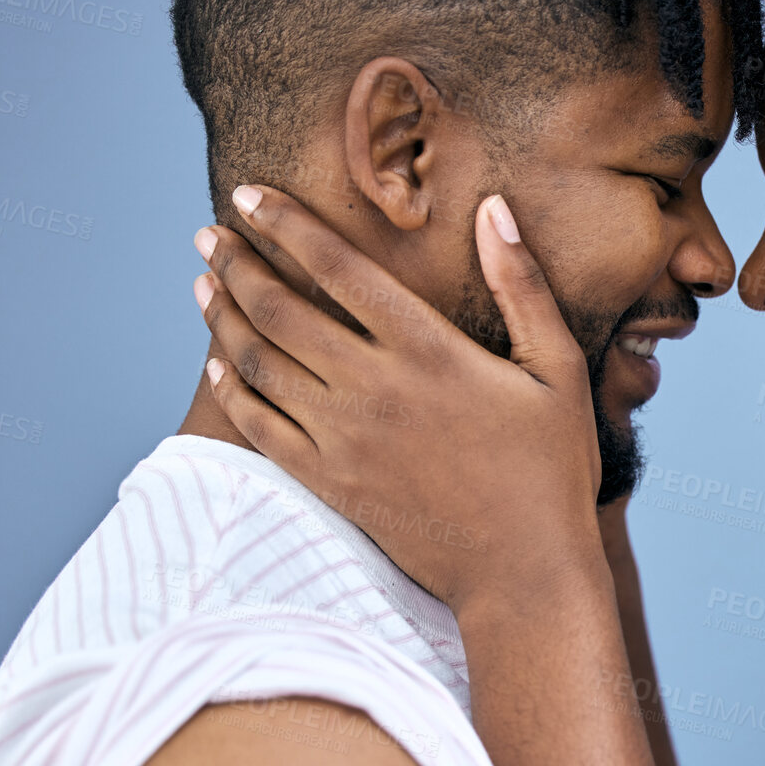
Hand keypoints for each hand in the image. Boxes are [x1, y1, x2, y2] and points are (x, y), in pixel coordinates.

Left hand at [195, 184, 605, 615]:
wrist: (525, 572)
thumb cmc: (552, 469)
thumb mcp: (560, 370)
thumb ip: (522, 286)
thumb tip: (493, 208)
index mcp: (430, 350)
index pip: (338, 267)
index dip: (286, 223)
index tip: (250, 193)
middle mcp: (376, 388)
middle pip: (281, 309)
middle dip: (237, 262)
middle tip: (209, 234)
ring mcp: (346, 439)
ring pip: (260, 363)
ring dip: (224, 317)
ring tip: (204, 284)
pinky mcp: (332, 484)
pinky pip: (261, 428)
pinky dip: (231, 390)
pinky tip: (219, 364)